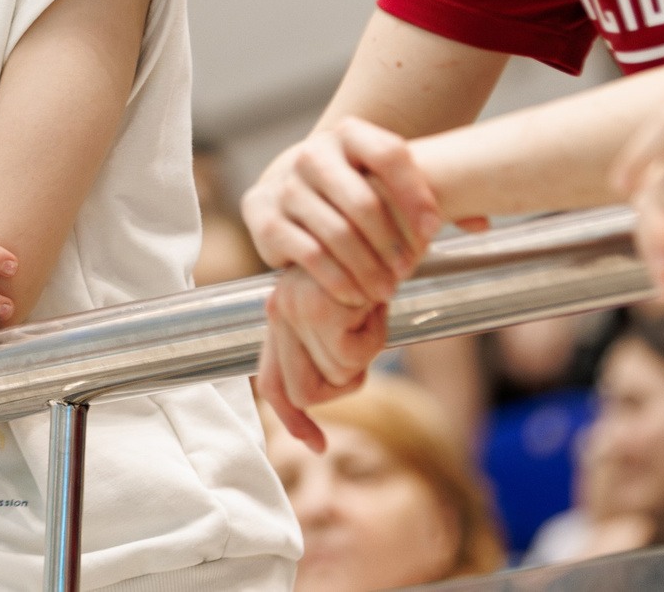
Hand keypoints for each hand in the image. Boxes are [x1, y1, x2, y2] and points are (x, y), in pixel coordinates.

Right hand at [241, 119, 440, 306]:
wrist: (292, 190)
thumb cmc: (355, 190)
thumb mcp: (388, 183)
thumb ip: (433, 199)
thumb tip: (481, 224)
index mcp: (350, 135)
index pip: (390, 153)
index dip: (415, 193)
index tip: (434, 230)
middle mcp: (313, 153)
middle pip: (363, 200)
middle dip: (392, 243)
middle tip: (409, 271)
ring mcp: (285, 184)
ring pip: (336, 232)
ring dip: (367, 268)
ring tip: (387, 290)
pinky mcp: (264, 217)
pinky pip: (307, 253)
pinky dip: (336, 279)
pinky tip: (354, 294)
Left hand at [255, 270, 385, 450]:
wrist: (389, 216)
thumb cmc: (376, 265)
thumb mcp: (350, 312)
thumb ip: (332, 350)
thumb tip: (324, 417)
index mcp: (282, 314)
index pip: (274, 383)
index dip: (292, 420)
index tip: (318, 446)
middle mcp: (279, 311)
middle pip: (302, 392)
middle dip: (343, 383)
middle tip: (365, 343)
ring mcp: (294, 309)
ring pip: (333, 376)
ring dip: (365, 355)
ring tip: (370, 312)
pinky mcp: (318, 308)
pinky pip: (352, 356)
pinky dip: (374, 338)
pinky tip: (375, 305)